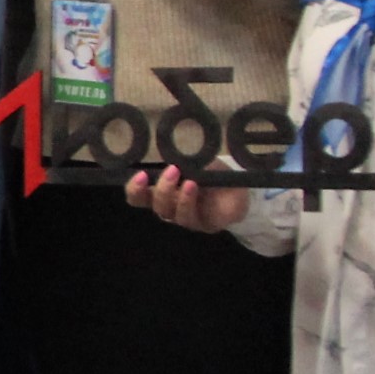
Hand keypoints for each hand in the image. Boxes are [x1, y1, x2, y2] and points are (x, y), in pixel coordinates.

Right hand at [128, 164, 251, 231]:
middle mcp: (170, 207)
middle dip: (158, 187)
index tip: (139, 175)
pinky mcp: (203, 225)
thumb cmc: (212, 174)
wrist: (240, 191)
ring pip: (168, 212)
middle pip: (152, 204)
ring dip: (172, 194)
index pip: (138, 196)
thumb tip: (169, 148)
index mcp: (162, 192)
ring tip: (183, 177)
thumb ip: (181, 160)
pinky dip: (188, 200)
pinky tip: (192, 185)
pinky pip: (190, 216)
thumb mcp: (196, 162)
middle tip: (170, 170)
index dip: (134, 189)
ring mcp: (185, 218)